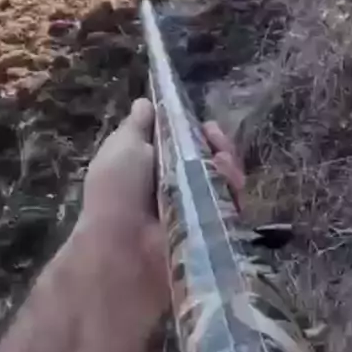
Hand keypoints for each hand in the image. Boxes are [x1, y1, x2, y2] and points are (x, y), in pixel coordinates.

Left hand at [80, 97, 244, 327]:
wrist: (124, 248)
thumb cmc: (117, 191)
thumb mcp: (122, 147)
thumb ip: (138, 125)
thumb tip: (146, 103)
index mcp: (153, 164)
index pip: (188, 141)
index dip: (200, 131)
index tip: (206, 128)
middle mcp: (177, 186)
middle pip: (213, 159)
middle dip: (220, 147)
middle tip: (219, 146)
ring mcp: (195, 210)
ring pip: (226, 181)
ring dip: (229, 167)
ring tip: (223, 168)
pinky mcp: (211, 233)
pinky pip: (233, 208)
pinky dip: (234, 194)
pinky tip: (230, 187)